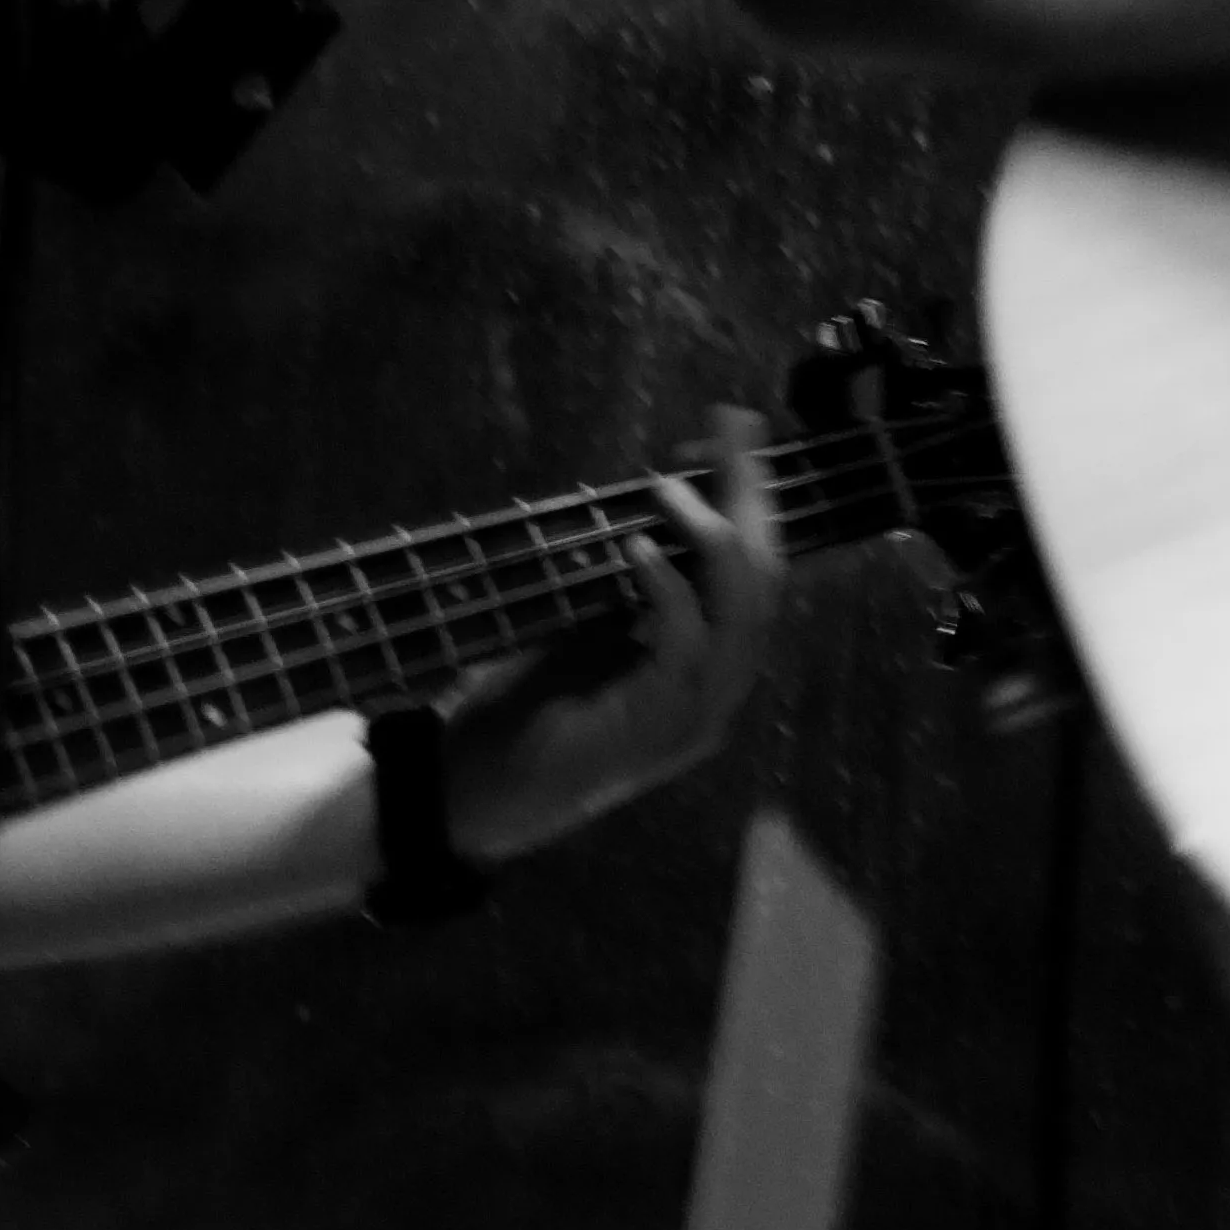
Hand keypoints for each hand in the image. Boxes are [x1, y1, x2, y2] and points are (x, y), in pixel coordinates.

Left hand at [446, 405, 784, 863]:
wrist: (465, 801)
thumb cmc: (520, 714)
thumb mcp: (584, 631)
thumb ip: (626, 587)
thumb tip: (651, 501)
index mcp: (709, 663)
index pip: (757, 568)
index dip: (749, 498)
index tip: (724, 433)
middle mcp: (720, 688)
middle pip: (764, 577)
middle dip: (750, 496)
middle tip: (727, 429)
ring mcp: (697, 713)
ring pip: (743, 611)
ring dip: (712, 537)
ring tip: (669, 488)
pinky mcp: (659, 729)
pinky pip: (684, 646)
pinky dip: (668, 590)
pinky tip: (636, 550)